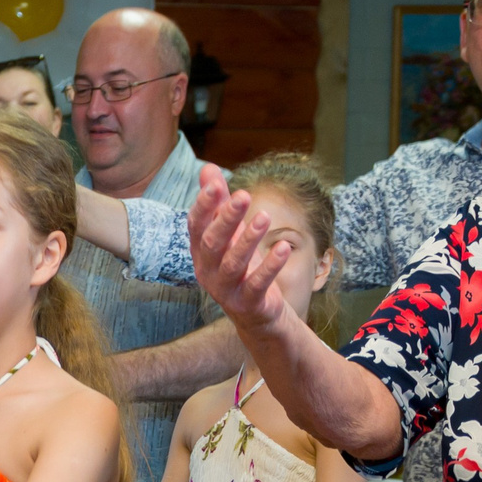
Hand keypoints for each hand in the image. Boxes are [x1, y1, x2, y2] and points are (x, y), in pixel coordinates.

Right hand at [188, 163, 296, 331]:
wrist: (257, 313)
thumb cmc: (241, 267)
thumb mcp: (229, 233)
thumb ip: (218, 202)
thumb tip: (208, 168)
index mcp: (201, 252)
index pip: (196, 226)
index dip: (203, 206)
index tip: (215, 184)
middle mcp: (208, 271)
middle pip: (211, 244)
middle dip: (226, 219)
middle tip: (243, 195)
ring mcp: (227, 289)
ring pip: (233, 264)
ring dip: (248, 240)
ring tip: (264, 217)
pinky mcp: (248, 303)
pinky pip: (258, 284)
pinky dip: (271, 266)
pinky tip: (284, 247)